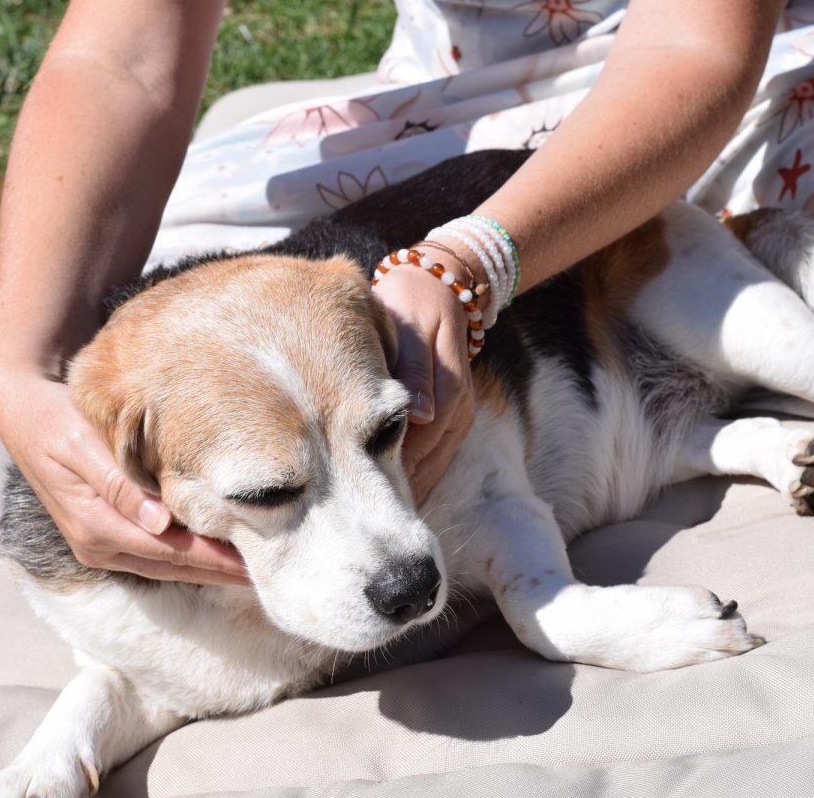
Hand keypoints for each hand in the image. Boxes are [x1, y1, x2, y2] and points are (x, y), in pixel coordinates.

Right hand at [0, 370, 249, 585]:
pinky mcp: (107, 532)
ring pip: (167, 564)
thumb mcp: (81, 444)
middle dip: (221, 572)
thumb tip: (158, 523)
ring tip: (256, 568)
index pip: (170, 550)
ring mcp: (100, 542)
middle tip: (272, 572)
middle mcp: (97, 543)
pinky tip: (221, 552)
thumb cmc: (57, 418)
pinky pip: (156, 552)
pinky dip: (190, 554)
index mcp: (94, 525)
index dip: (214, 559)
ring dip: (210, 568)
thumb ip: (118, 483)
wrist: (24, 410)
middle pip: (174, 566)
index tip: (255, 563)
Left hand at [372, 263, 475, 503]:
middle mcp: (456, 412)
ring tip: (369, 524)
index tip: (355, 509)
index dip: (386, 482)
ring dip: (403, 493)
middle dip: (392, 500)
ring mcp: (458, 417)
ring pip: (430, 469)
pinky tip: (387, 495)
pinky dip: (412, 477)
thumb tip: (419, 416)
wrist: (442, 285)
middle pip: (423, 469)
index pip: (416, 451)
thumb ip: (416, 373)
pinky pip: (433, 457)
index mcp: (447, 394)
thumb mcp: (412, 329)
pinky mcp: (453, 417)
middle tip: (356, 529)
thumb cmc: (412, 304)